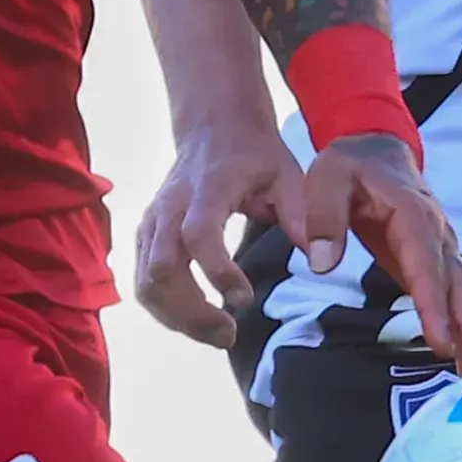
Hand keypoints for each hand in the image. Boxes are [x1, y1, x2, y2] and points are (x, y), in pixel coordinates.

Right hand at [129, 108, 301, 345]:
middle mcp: (170, 206)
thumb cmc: (255, 154)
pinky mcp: (145, 236)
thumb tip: (318, 260)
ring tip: (218, 334)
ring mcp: (153, 222)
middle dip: (193, 313)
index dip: (217, 271)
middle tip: (230, 334)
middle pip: (162, 270)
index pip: (198, 234)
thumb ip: (302, 214)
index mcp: (207, 188)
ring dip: (178, 319)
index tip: (244, 299)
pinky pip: (143, 282)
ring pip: (146, 283)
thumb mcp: (288, 174)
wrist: (214, 128)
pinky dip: (165, 310)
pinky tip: (196, 321)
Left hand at [275, 132, 461, 368]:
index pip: (425, 263)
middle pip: (457, 281)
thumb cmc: (350, 164)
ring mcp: (440, 246)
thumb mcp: (327, 178)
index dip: (433, 303)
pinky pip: (452, 292)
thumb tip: (322, 263)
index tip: (440, 340)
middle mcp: (436, 232)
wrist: (376, 147)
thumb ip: (323, 217)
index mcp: (412, 213)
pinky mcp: (433, 259)